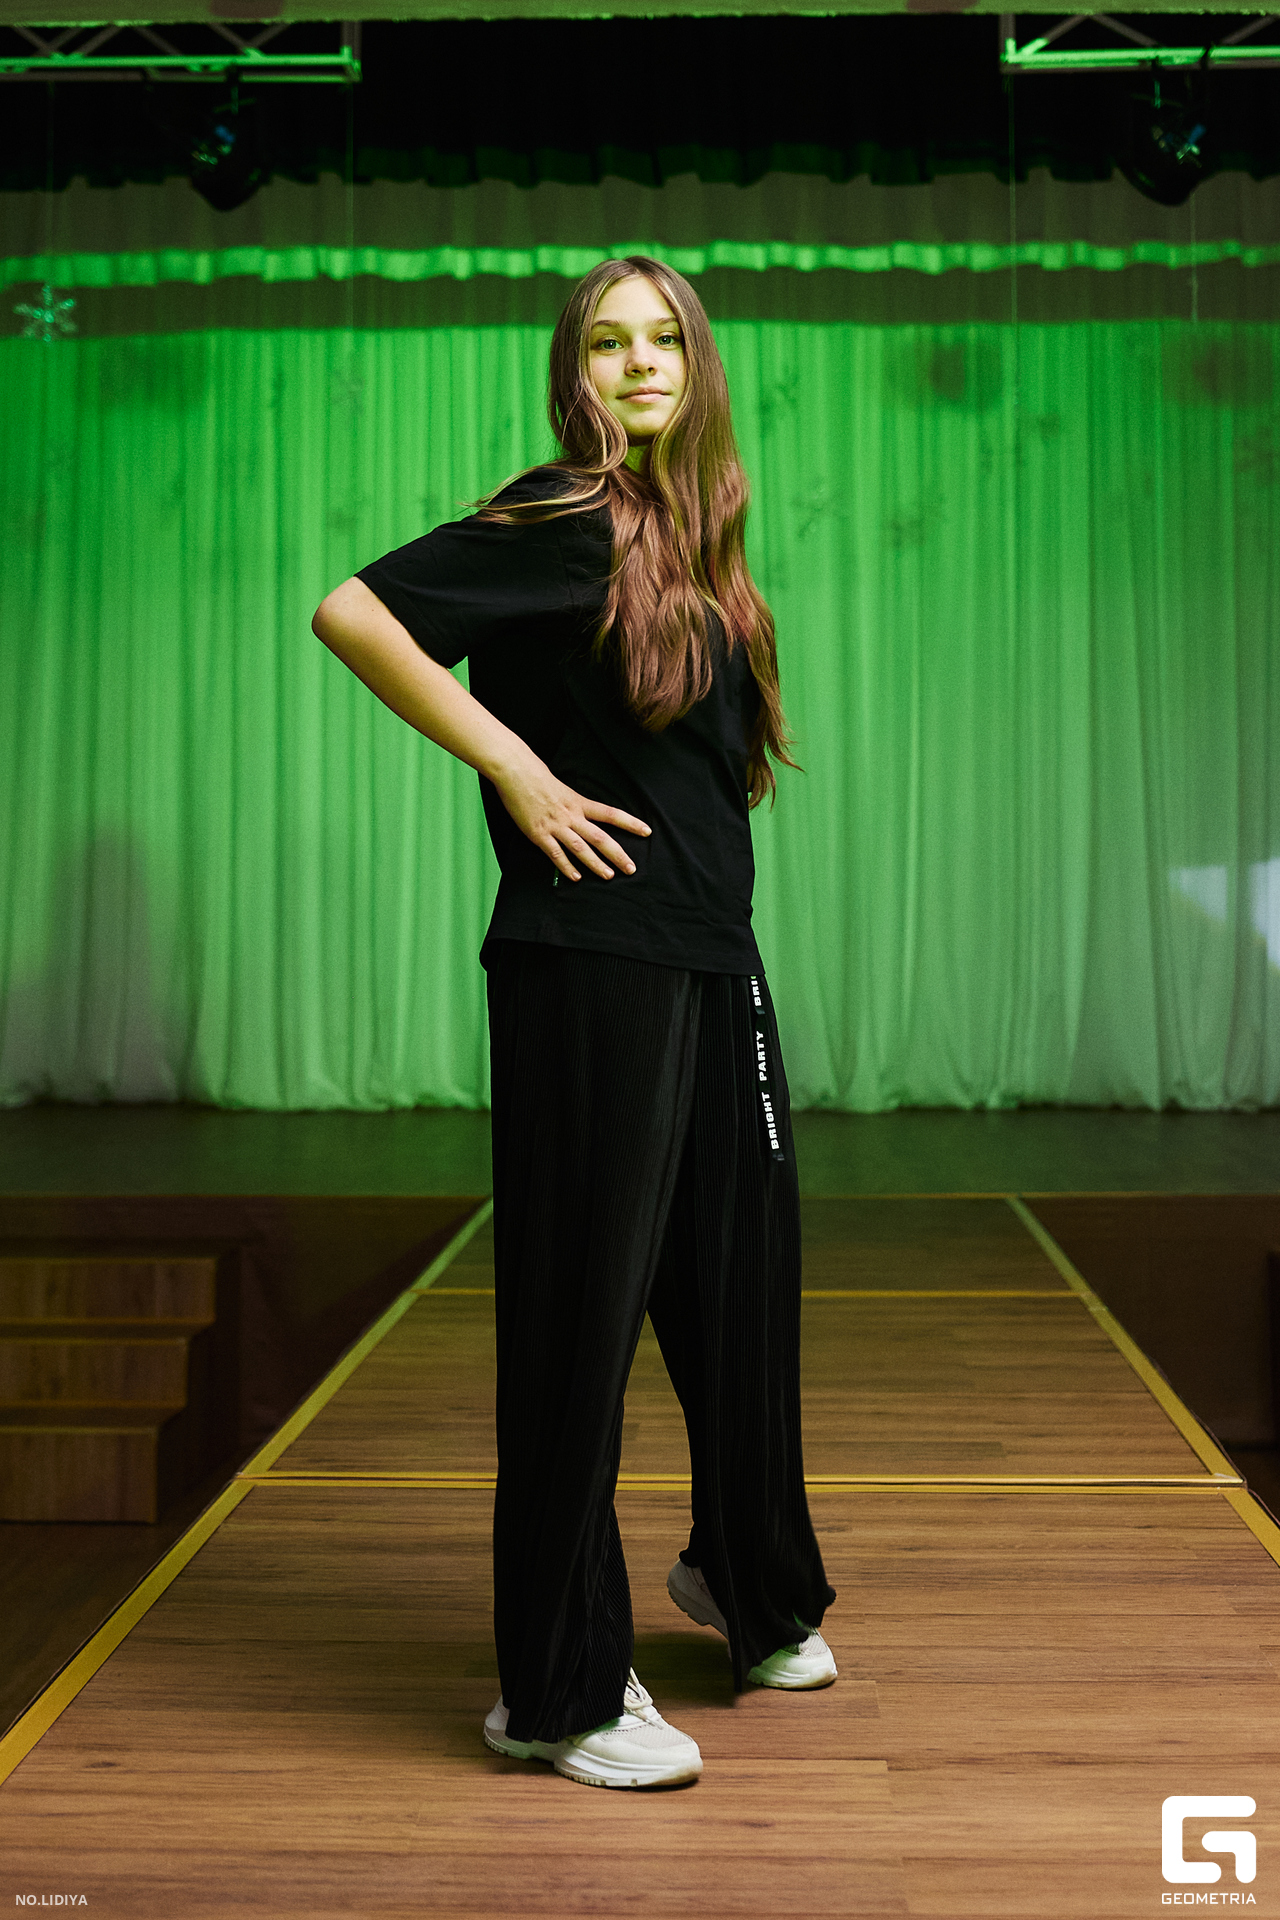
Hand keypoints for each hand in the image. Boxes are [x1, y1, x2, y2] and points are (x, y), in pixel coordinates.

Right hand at [492, 758, 650, 880]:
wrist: (515, 772)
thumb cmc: (537, 776)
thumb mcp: (563, 789)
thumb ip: (574, 804)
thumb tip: (583, 814)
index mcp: (579, 802)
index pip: (611, 814)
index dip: (630, 823)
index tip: (646, 831)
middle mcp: (571, 815)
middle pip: (600, 837)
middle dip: (617, 854)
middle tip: (631, 868)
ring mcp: (555, 826)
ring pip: (581, 848)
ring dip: (596, 864)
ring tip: (609, 876)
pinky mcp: (539, 834)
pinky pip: (555, 854)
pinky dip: (566, 867)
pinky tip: (576, 877)